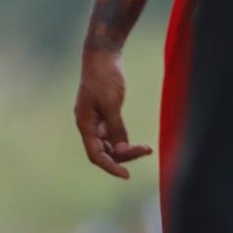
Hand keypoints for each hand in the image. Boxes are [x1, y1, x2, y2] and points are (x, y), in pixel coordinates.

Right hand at [74, 48, 151, 178]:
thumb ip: (116, 128)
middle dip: (124, 155)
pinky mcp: (103, 114)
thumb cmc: (104, 77)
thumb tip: (122, 150)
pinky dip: (125, 140)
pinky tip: (139, 142)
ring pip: (110, 144)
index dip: (110, 167)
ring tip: (147, 147)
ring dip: (127, 149)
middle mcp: (88, 124)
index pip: (95, 154)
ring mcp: (95, 120)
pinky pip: (113, 135)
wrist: (102, 56)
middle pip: (104, 151)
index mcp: (85, 123)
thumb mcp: (111, 102)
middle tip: (146, 149)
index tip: (127, 175)